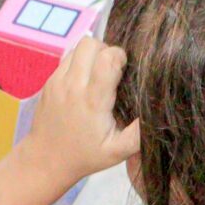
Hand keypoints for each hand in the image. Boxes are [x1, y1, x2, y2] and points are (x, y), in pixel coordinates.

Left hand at [24, 37, 140, 178]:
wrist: (46, 160)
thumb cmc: (86, 156)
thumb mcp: (118, 151)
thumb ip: (139, 132)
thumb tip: (158, 111)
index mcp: (92, 100)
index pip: (107, 58)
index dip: (120, 57)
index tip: (125, 72)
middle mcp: (72, 86)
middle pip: (90, 44)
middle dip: (106, 51)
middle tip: (113, 71)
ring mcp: (57, 81)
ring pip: (77, 47)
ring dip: (92, 55)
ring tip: (100, 76)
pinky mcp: (49, 81)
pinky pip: (67, 57)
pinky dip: (79, 62)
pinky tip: (86, 82)